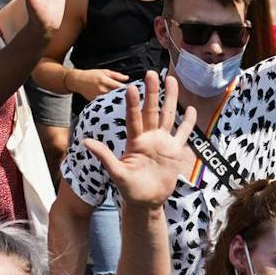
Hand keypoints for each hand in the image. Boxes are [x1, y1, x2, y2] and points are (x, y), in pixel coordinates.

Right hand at [68, 67, 129, 100]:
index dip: (129, 90)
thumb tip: (127, 78)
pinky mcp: (96, 103)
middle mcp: (102, 90)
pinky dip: (112, 105)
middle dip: (125, 98)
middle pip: (118, 96)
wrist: (78, 81)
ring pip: (113, 102)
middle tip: (134, 100)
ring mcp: (99, 98)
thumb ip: (117, 75)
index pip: (120, 87)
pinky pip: (106, 105)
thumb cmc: (91, 75)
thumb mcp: (104, 71)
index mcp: (105, 81)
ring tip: (126, 104)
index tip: (136, 92)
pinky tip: (116, 106)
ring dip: (119, 102)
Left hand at [84, 71, 196, 208]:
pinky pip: (182, 134)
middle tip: (152, 72)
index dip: (133, 103)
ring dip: (170, 99)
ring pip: (167, 116)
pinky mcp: (174, 151)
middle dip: (152, 92)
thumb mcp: (117, 173)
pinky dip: (187, 122)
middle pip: (151, 110)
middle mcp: (149, 137)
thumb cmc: (129, 188)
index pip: (133, 118)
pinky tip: (190, 109)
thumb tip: (86, 141)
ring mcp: (162, 142)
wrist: (146, 201)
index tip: (131, 87)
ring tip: (171, 80)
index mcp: (135, 141)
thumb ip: (105, 156)